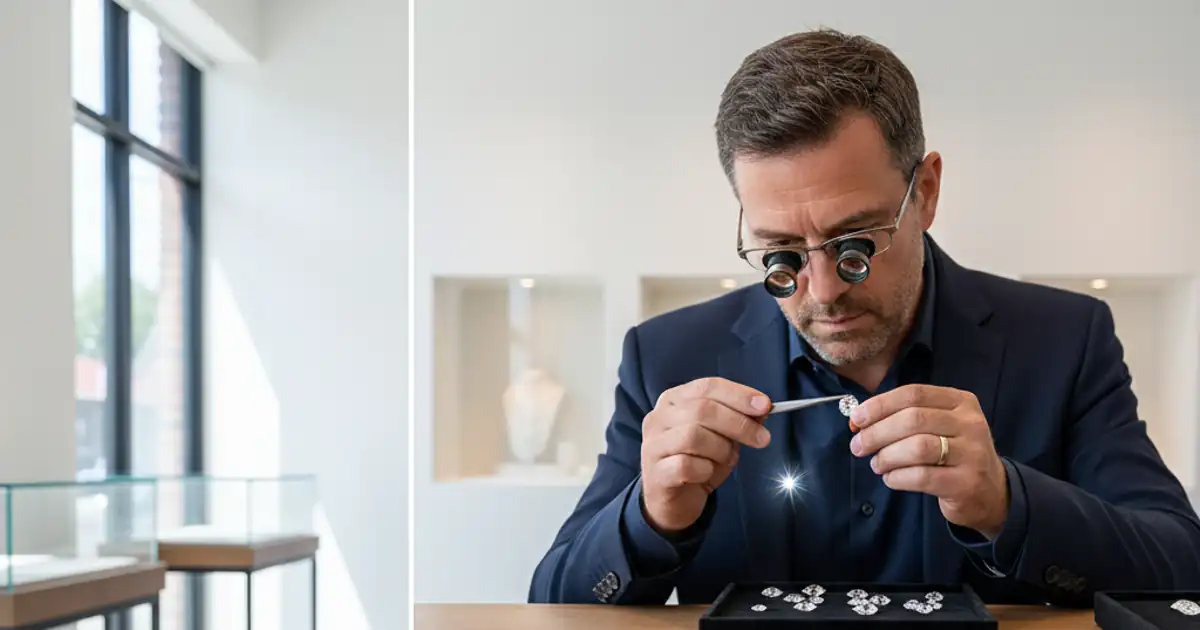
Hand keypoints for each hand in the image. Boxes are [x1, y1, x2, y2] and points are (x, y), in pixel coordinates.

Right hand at [641, 377, 772, 533]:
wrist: (674, 502)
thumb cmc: (698, 463)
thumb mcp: (723, 437)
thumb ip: (740, 419)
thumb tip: (763, 408)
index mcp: (674, 400)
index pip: (708, 386)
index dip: (739, 395)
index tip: (766, 406)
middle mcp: (659, 418)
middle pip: (702, 409)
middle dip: (739, 423)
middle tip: (762, 438)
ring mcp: (653, 445)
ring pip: (693, 436)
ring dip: (721, 449)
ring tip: (726, 459)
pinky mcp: (655, 473)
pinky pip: (686, 465)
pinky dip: (705, 470)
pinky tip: (705, 474)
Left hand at [848, 384, 1009, 538]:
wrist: (990, 492)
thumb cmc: (953, 454)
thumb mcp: (939, 426)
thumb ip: (904, 418)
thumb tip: (858, 419)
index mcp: (961, 402)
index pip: (913, 394)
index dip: (879, 405)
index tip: (856, 419)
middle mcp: (970, 423)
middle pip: (912, 419)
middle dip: (877, 433)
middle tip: (858, 446)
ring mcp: (972, 454)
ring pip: (917, 448)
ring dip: (887, 456)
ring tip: (877, 464)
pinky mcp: (966, 483)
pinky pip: (922, 477)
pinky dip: (898, 477)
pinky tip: (891, 478)